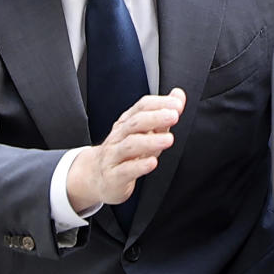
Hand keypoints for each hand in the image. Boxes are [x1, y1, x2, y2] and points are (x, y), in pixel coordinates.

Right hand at [67, 88, 186, 212]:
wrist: (96, 177)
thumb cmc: (124, 154)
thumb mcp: (144, 133)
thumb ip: (162, 115)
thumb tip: (178, 95)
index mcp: (127, 123)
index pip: (141, 107)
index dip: (159, 103)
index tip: (177, 103)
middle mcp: (119, 136)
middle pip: (135, 123)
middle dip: (155, 118)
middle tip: (173, 116)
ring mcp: (114, 156)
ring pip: (130, 145)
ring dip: (150, 141)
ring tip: (168, 139)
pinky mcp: (114, 177)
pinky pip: (125, 170)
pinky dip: (139, 166)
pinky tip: (152, 162)